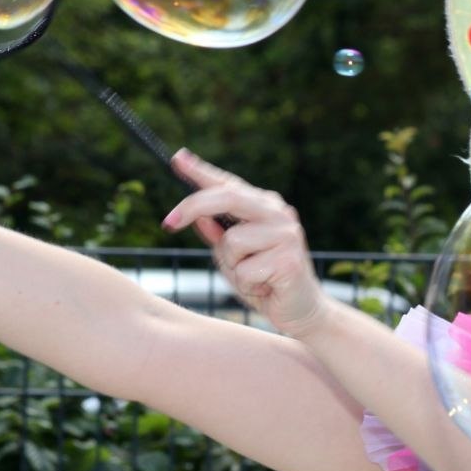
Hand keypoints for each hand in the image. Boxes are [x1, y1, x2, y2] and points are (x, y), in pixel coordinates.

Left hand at [163, 149, 328, 338]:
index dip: (202, 171)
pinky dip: (246, 284)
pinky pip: (245, 270)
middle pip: (228, 197)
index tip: (178, 157)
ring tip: (253, 277)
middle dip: (193, 207)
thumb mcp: (233, 258)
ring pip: (232, 241)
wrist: (302, 312)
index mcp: (265, 207)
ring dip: (232, 266)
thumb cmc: (266, 283)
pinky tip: (266, 288)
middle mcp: (278, 213)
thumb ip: (218, 237)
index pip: (229, 185)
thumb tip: (197, 218)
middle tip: (168, 223)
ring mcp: (287, 234)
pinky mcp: (289, 259)